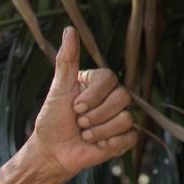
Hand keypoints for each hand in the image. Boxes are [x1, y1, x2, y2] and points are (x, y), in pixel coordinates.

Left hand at [27, 26, 136, 180]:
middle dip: (95, 115)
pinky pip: (131, 136)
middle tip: (79, 123)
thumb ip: (66, 61)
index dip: (93, 95)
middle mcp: (112, 98)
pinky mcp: (124, 138)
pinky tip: (98, 145)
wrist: (52, 152)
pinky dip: (111, 142)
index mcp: (99, 84)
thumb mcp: (58, 90)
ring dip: (99, 131)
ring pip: (126, 118)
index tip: (75, 107)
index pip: (110, 78)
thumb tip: (69, 30)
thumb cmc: (52, 121)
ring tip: (85, 134)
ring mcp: (120, 118)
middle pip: (122, 97)